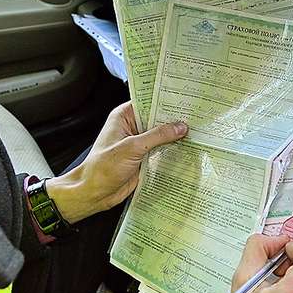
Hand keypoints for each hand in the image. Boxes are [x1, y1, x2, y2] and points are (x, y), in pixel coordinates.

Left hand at [45, 101, 186, 223]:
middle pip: (158, 119)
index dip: (165, 100)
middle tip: (196, 117)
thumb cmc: (102, 168)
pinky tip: (188, 149)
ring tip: (197, 132)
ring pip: (162, 136)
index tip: (185, 99)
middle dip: (175, 120)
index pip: (148, 102)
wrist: (95, 193)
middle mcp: (132, 127)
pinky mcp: (144, 158)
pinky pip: (162, 151)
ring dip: (176, 137)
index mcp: (124, 117)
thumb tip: (180, 127)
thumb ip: (158, 136)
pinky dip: (173, 151)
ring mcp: (139, 143)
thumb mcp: (132, 148)